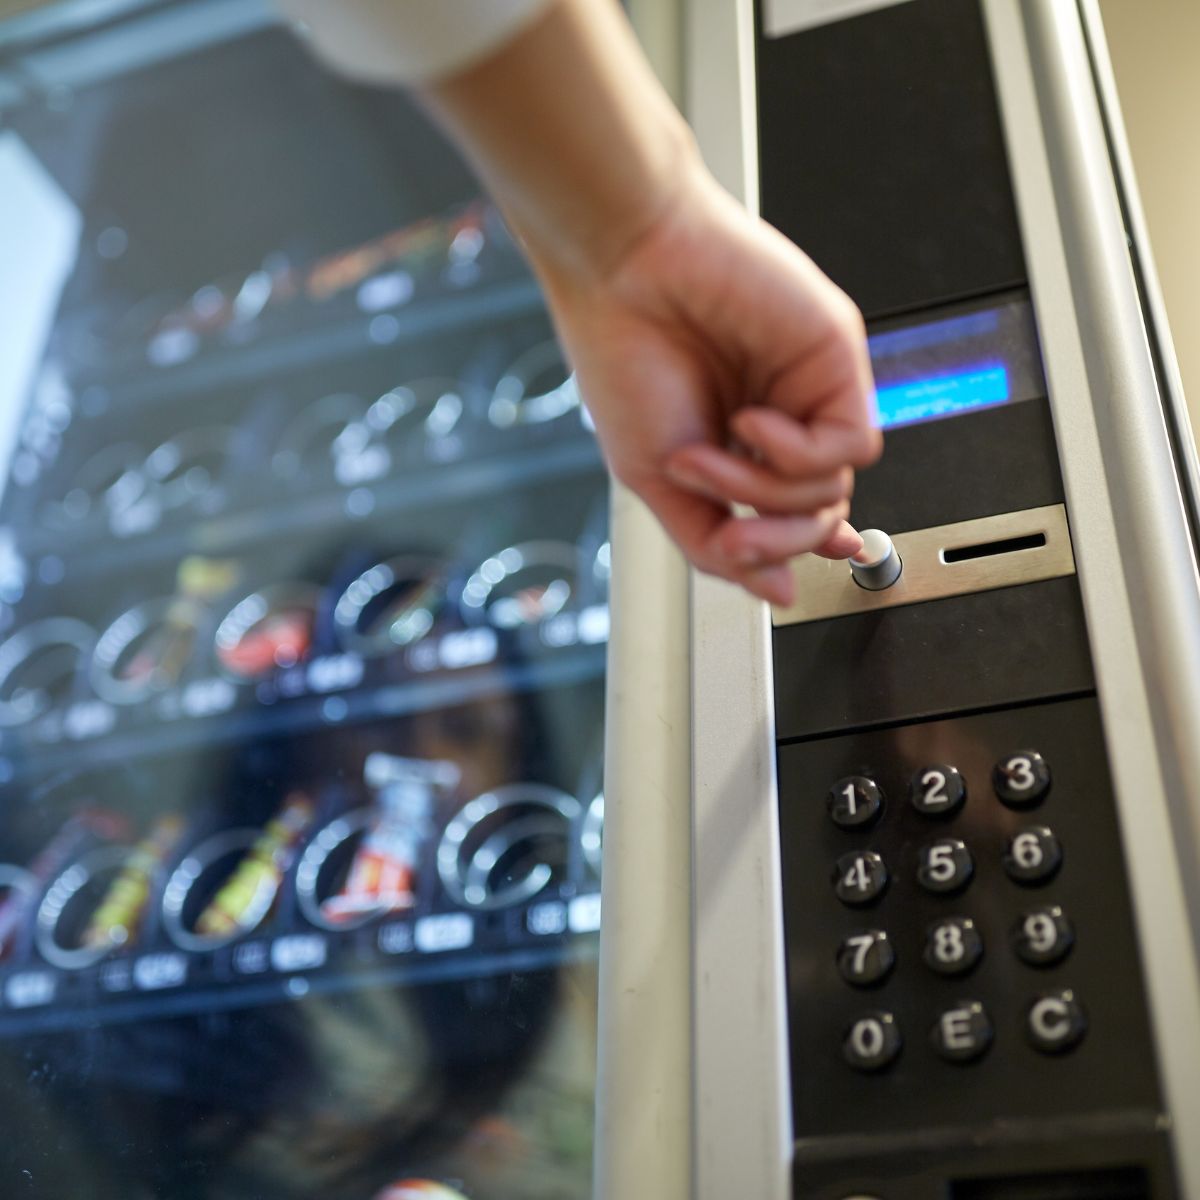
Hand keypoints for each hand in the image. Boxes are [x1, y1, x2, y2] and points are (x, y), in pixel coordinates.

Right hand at [532, 156, 881, 605]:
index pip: (791, 510)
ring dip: (761, 490)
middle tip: (729, 529)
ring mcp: (809, 388)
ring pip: (833, 489)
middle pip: (817, 516)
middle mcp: (781, 415)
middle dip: (772, 540)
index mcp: (738, 440)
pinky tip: (751, 421)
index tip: (793, 573)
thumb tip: (774, 592)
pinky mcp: (834, 358)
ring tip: (708, 452)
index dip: (796, 545)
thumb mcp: (656, 481)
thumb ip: (714, 543)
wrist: (623, 270)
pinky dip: (795, 451)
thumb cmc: (625, 356)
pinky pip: (849, 443)